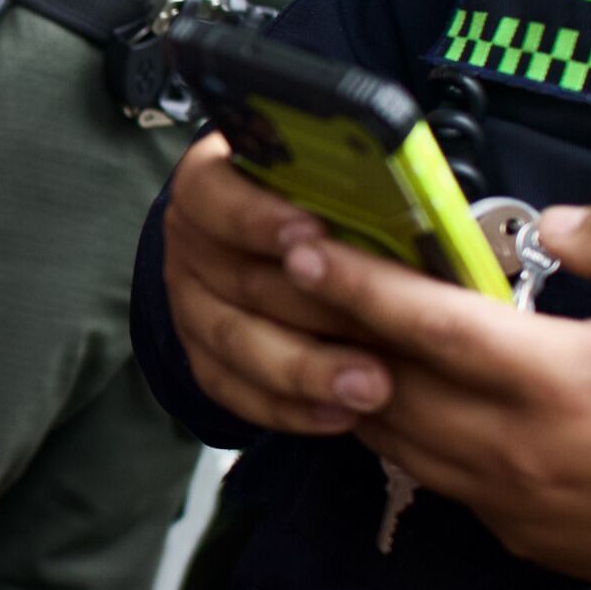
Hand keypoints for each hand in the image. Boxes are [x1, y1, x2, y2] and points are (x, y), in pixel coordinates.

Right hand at [161, 134, 381, 434]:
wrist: (267, 242)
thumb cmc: (316, 195)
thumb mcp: (324, 172)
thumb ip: (350, 183)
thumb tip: (402, 197)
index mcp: (210, 181)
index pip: (211, 194)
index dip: (256, 217)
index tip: (310, 233)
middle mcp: (189, 242)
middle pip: (236, 279)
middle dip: (310, 308)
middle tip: (376, 330)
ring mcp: (189, 304)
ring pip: (236, 343)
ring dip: (305, 370)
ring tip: (370, 388)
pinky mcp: (203, 357)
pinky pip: (235, 391)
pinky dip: (288, 409)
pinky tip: (339, 417)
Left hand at [283, 194, 590, 589]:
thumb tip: (552, 225)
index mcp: (561, 383)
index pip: (427, 327)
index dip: (356, 284)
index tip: (300, 245)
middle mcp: (517, 450)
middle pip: (385, 388)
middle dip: (326, 330)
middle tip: (285, 276)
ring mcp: (511, 502)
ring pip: (394, 439)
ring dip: (351, 385)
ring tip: (321, 327)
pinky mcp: (517, 535)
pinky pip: (433, 475)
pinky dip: (400, 430)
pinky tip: (394, 390)